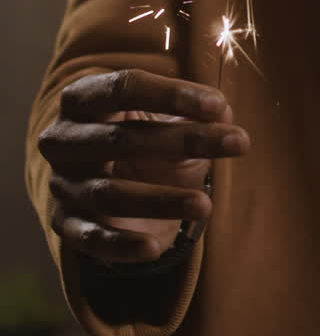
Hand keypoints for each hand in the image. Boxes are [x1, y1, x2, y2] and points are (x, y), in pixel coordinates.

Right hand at [39, 68, 249, 264]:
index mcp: (84, 98)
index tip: (219, 107)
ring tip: (205, 204)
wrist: (115, 181)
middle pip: (119, 138)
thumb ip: (196, 112)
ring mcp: (64, 182)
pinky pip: (91, 237)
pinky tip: (155, 247)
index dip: (173, 95)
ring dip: (159, 200)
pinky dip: (122, 245)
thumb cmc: (147, 137)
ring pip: (108, 192)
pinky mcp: (67, 222)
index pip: (125, 88)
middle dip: (182, 141)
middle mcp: (64, 138)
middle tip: (239, 144)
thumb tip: (222, 112)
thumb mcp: (171, 120)